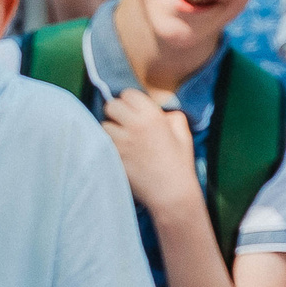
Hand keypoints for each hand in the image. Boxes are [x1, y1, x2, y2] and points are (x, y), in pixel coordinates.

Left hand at [101, 90, 202, 220]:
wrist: (171, 193)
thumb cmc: (180, 164)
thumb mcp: (183, 133)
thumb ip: (172, 116)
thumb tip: (160, 111)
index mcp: (152, 116)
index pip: (128, 94)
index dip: (130, 101)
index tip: (133, 110)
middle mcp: (134, 125)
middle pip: (111, 105)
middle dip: (117, 112)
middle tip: (123, 122)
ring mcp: (121, 142)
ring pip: (103, 125)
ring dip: (110, 129)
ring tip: (120, 138)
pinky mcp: (112, 157)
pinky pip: (102, 142)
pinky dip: (107, 144)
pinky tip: (117, 151)